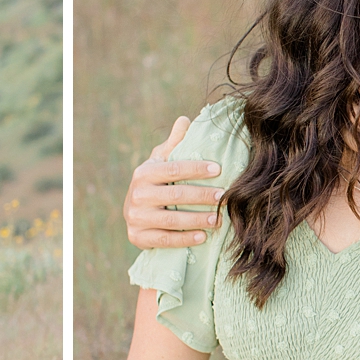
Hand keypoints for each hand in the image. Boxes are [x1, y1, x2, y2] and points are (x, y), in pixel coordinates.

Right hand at [123, 115, 224, 250]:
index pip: (174, 169)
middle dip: (203, 196)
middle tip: (225, 196)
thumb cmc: (155, 183)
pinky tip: (203, 236)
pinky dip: (185, 239)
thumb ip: (174, 144)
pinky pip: (165, 239)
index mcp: (144, 173)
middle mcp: (137, 194)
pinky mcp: (137, 237)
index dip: (197, 169)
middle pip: (175, 195)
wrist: (134, 213)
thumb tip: (185, 120)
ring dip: (198, 219)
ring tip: (219, 218)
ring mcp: (136, 217)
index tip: (219, 169)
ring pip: (172, 219)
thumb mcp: (160, 162)